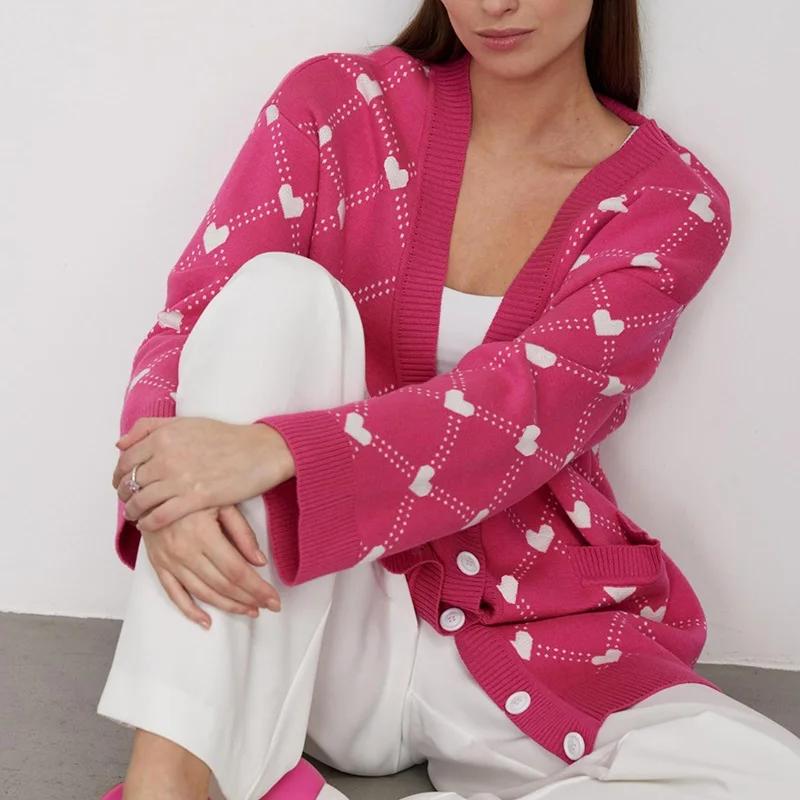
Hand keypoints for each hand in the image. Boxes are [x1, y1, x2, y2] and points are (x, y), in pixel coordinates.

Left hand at [112, 417, 293, 533]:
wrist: (259, 451)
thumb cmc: (226, 437)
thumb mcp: (186, 423)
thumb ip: (150, 427)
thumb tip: (120, 444)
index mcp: (164, 436)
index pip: (126, 459)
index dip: (119, 474)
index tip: (121, 482)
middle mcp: (167, 456)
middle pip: (130, 481)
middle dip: (125, 494)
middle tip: (128, 501)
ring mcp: (180, 478)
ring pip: (141, 501)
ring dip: (133, 511)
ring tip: (136, 515)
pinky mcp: (195, 498)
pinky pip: (159, 516)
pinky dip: (149, 523)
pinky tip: (148, 524)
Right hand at [138, 503, 281, 628]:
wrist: (151, 488)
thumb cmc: (192, 490)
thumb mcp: (223, 501)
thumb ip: (242, 532)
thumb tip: (260, 561)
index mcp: (203, 534)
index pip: (236, 570)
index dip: (257, 588)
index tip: (274, 599)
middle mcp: (184, 551)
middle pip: (222, 585)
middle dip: (249, 599)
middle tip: (268, 606)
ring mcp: (169, 561)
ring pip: (202, 593)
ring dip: (228, 606)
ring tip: (249, 611)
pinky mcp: (158, 565)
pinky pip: (174, 594)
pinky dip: (190, 611)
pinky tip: (206, 621)